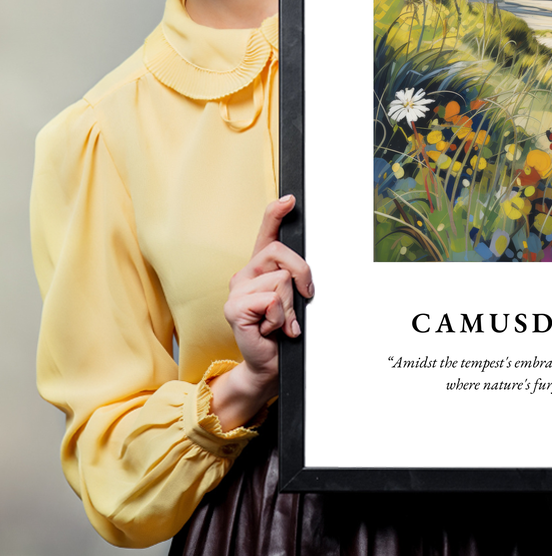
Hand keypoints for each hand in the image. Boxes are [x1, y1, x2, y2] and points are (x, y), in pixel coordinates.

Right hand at [209, 195, 313, 429]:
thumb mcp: (294, 300)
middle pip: (281, 253)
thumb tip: (305, 272)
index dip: (276, 213)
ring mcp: (236, 290)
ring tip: (282, 322)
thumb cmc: (283, 332)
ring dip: (290, 306)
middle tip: (303, 299)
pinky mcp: (234, 308)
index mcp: (260, 269)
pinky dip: (280, 318)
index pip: (266, 233)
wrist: (269, 364)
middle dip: (302, 275)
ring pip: (281, 280)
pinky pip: (271, 300)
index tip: (290, 199)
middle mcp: (245, 274)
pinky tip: (271, 329)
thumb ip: (295, 280)